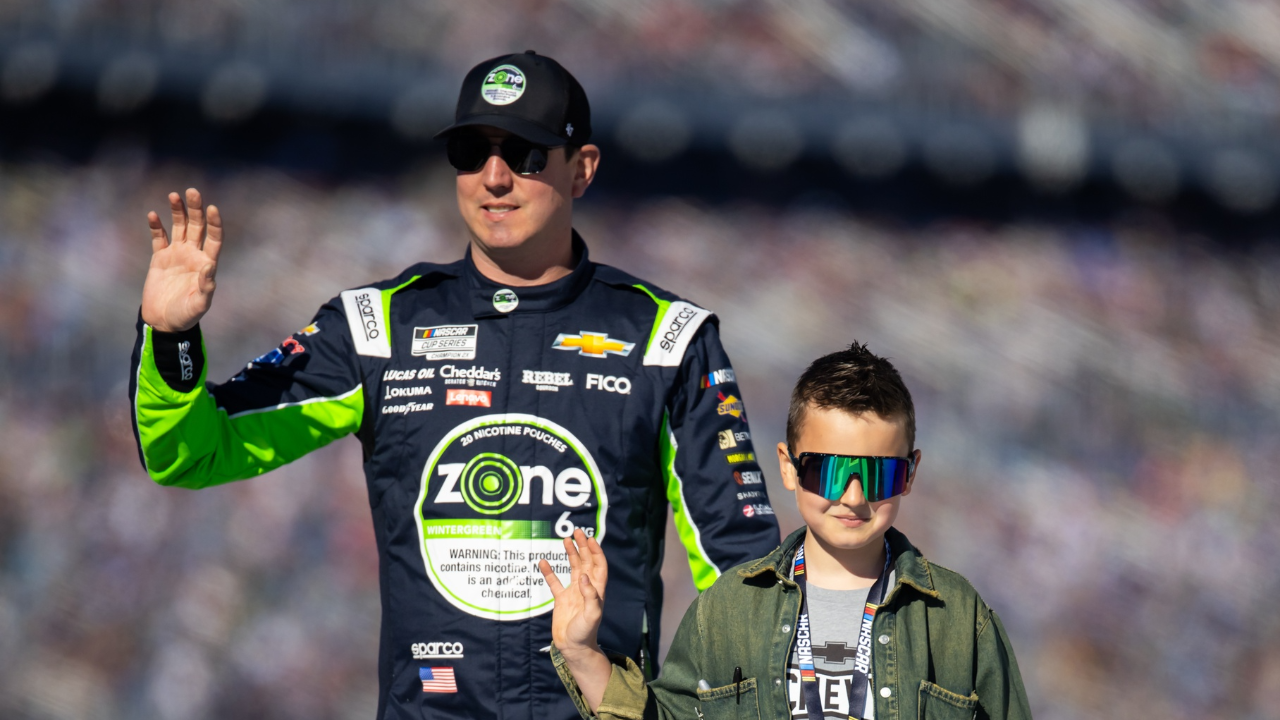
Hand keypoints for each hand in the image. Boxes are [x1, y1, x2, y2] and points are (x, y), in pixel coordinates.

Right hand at [140, 188, 223, 332]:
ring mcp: (177, 255)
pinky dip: (156, 226)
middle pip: (197, 226)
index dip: (214, 223)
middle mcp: (193, 255)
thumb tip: (210, 265)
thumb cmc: (185, 316)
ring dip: (178, 211)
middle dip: (196, 209)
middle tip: (193, 191)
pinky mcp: (160, 258)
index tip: (212, 208)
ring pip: (179, 227)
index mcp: (206, 264)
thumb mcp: (199, 304)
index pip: (214, 238)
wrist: (164, 321)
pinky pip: (159, 238)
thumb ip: (206, 286)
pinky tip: (153, 215)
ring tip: (174, 195)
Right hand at [540, 529, 607, 657]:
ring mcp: (573, 593)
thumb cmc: (586, 632)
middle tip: (576, 532)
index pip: (598, 566)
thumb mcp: (592, 615)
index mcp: (596, 590)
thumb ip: (590, 595)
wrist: (573, 647)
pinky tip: (542, 562)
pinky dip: (549, 572)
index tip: (589, 539)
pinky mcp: (561, 600)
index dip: (596, 552)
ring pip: (573, 568)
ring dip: (570, 554)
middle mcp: (586, 588)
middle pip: (586, 562)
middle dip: (583, 547)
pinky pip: (554, 582)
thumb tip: (585, 577)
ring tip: (565, 540)